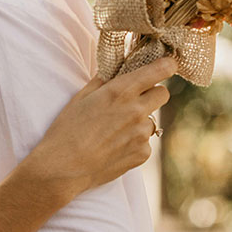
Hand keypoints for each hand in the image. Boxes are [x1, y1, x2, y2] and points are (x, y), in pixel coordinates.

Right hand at [29, 56, 175, 191]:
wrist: (64, 166)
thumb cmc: (67, 128)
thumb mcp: (81, 97)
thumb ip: (104, 80)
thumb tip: (117, 70)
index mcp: (120, 91)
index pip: (159, 71)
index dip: (166, 66)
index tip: (167, 65)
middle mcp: (136, 110)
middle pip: (163, 93)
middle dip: (152, 93)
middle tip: (135, 100)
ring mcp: (141, 134)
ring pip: (152, 120)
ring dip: (140, 121)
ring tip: (115, 130)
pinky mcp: (142, 154)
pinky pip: (145, 142)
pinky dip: (134, 142)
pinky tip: (114, 146)